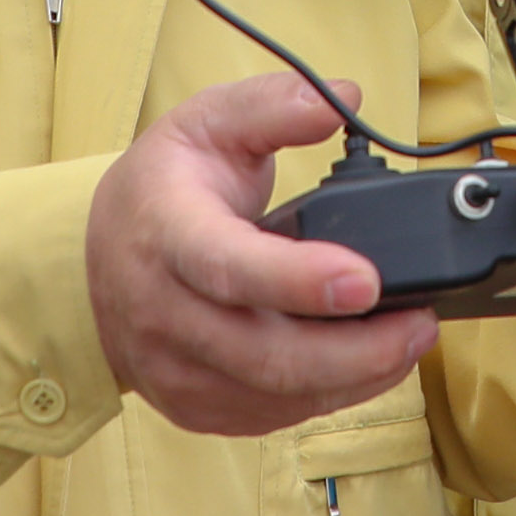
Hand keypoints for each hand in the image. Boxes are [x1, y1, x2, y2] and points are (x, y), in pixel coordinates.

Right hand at [88, 76, 433, 435]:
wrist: (96, 262)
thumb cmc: (161, 191)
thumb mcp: (205, 123)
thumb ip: (273, 107)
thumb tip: (342, 99)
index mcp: (164, 233)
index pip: (230, 267)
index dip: (298, 281)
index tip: (365, 280)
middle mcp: (163, 312)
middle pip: (265, 354)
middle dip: (357, 350)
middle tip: (420, 324)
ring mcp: (175, 369)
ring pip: (276, 396)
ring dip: (357, 377)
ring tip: (410, 339)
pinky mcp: (194, 406)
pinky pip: (273, 416)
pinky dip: (331, 395)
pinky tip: (367, 366)